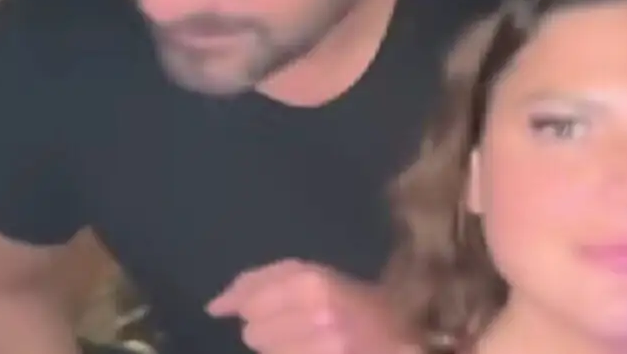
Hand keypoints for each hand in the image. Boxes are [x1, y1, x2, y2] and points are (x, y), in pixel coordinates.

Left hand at [207, 260, 412, 353]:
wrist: (410, 337)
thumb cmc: (364, 305)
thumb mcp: (321, 279)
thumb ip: (268, 282)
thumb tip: (215, 305)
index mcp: (316, 283)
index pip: (252, 300)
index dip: (244, 303)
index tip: (235, 309)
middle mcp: (317, 316)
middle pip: (254, 330)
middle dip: (269, 328)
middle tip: (300, 326)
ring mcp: (323, 348)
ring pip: (267, 352)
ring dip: (282, 349)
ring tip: (310, 342)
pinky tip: (308, 350)